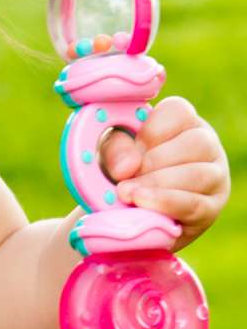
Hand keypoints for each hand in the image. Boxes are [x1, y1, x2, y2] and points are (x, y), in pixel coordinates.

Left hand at [100, 96, 230, 249]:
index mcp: (184, 122)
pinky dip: (166, 204)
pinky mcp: (211, 208)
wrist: (131, 217)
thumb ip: (115, 149)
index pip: (178, 111)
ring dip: (157, 184)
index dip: (151, 131)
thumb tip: (127, 166)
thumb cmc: (125, 175)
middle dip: (152, 163)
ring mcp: (215, 177)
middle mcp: (207, 144)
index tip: (134, 148)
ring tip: (128, 194)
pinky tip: (143, 204)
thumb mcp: (113, 155)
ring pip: (197, 174)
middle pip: (193, 143)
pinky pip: (195, 204)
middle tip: (123, 179)